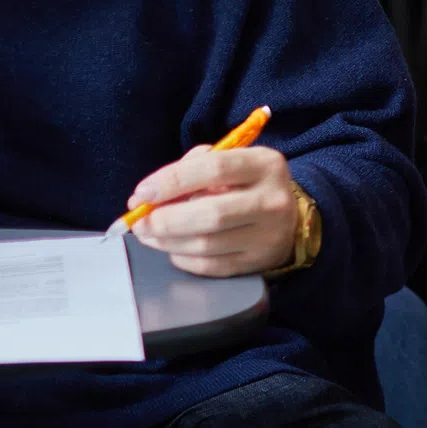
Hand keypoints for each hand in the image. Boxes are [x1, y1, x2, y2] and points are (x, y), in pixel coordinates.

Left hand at [127, 144, 300, 276]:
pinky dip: (182, 257)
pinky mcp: (257, 263)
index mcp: (266, 165)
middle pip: (211, 213)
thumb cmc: (245, 185)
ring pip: (206, 244)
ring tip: (150, 234)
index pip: (215, 168)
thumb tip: (149, 195)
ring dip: (167, 240)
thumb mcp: (230, 161)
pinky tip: (174, 247)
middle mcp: (273, 200)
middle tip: (140, 221)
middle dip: (165, 219)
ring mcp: (268, 236)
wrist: (287, 217)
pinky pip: (209, 266)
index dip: (172, 181)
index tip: (142, 193)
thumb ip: (192, 167)